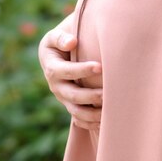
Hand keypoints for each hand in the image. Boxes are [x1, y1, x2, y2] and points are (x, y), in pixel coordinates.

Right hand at [38, 12, 102, 129]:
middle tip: (107, 93)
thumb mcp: (55, 36)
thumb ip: (60, 38)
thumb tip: (71, 42)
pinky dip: (92, 124)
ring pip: (76, 111)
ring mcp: (63, 98)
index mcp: (51, 67)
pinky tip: (107, 122)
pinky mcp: (71, 106)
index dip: (81, 70)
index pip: (65, 71)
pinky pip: (80, 120)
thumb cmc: (62, 41)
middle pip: (71, 95)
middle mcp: (56, 86)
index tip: (100, 66)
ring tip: (110, 110)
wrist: (61, 54)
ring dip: (92, 114)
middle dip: (90, 96)